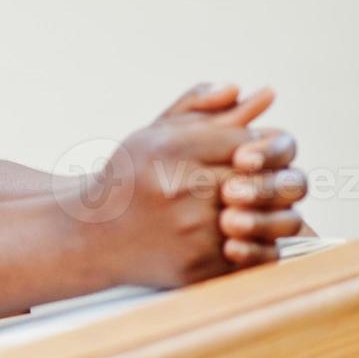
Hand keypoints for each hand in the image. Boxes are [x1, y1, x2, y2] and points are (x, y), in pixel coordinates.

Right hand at [81, 85, 291, 288]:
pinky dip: (256, 243)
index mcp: (170, 149)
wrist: (93, 234)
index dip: (257, 149)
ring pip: (264, 217)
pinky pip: (255, 253)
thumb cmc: (129, 178)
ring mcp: (190, 231)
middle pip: (261, 179)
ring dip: (264, 212)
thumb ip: (204, 107)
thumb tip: (265, 92)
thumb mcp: (156, 133)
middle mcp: (180, 189)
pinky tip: (235, 233)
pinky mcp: (198, 265)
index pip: (249, 142)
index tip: (245, 156)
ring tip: (243, 208)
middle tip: (250, 183)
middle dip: (264, 180)